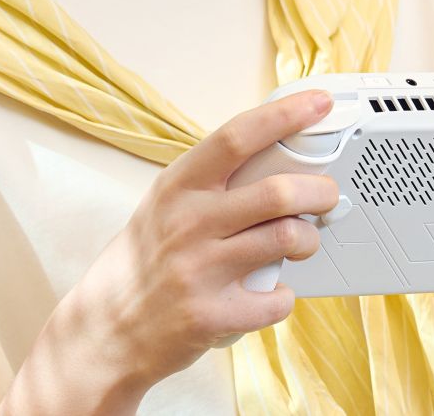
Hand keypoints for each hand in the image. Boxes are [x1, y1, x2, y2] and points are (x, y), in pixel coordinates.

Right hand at [1, 91, 340, 413]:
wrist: (105, 330)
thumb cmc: (144, 260)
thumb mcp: (165, 205)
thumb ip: (213, 182)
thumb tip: (278, 156)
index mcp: (178, 186)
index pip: (237, 137)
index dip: (284, 116)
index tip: (319, 104)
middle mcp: (188, 223)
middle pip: (278, 192)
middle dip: (320, 190)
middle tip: (327, 195)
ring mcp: (200, 270)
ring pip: (287, 240)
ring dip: (310, 240)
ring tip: (304, 242)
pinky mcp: (211, 315)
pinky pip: (277, 299)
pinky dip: (285, 296)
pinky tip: (272, 292)